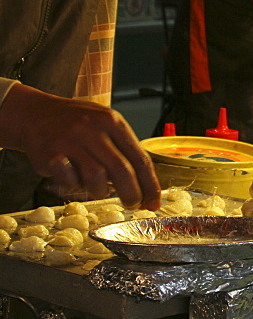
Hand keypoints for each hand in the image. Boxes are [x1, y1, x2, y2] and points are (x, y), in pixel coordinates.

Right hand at [0, 84, 160, 209]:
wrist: (34, 113)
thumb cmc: (75, 123)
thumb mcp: (105, 125)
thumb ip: (124, 151)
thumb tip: (146, 187)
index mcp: (112, 122)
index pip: (141, 159)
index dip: (150, 185)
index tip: (154, 202)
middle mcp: (93, 129)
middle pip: (122, 171)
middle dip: (132, 194)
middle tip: (133, 205)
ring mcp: (70, 141)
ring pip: (97, 178)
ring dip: (101, 191)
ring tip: (98, 189)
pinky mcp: (49, 154)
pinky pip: (70, 181)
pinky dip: (75, 187)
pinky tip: (74, 180)